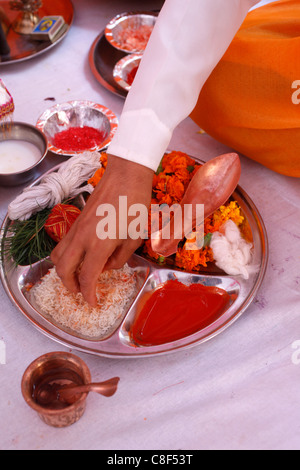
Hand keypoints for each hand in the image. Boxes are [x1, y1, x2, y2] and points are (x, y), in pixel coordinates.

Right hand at [50, 154, 153, 306]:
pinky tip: (82, 257)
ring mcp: (76, 228)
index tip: (94, 303)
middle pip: (62, 269)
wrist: (126, 175)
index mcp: (99, 244)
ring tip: (78, 276)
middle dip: (70, 286)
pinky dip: (66, 256)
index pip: (87, 278)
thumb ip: (120, 258)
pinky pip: (63, 244)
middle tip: (82, 292)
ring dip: (64, 271)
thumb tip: (107, 267)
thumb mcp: (135, 237)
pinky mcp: (76, 221)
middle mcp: (82, 238)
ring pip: (57, 256)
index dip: (89, 295)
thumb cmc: (135, 205)